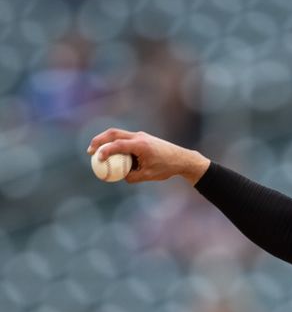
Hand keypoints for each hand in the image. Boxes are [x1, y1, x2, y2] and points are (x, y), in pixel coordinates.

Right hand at [87, 128, 209, 184]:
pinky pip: (125, 139)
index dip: (105, 150)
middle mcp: (139, 137)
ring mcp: (140, 136)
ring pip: (118, 134)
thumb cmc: (166, 167)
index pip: (118, 145)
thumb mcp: (148, 175)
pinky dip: (116, 144)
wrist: (182, 159)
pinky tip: (112, 155)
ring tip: (97, 153)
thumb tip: (119, 177)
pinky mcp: (142, 138)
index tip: (96, 158)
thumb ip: (132, 177)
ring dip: (106, 141)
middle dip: (99, 140)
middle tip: (89, 151)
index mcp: (141, 145)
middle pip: (113, 133)